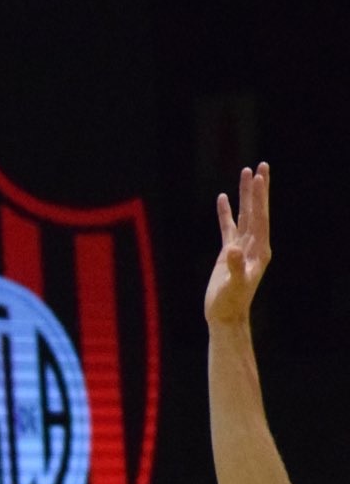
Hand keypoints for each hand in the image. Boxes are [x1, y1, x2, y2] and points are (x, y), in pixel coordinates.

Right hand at [204, 163, 270, 326]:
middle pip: (256, 211)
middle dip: (258, 189)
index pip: (259, 218)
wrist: (225, 316)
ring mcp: (241, 247)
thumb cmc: (230, 304)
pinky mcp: (228, 252)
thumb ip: (235, 267)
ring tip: (245, 173)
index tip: (259, 178)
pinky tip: (223, 198)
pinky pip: (228, 226)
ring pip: (244, 215)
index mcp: (259, 250)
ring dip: (244, 195)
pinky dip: (226, 212)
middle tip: (260, 167)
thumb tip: (231, 250)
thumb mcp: (234, 286)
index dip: (259, 198)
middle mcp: (254, 245)